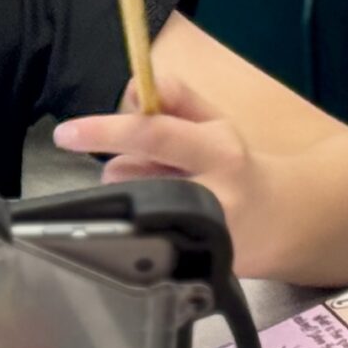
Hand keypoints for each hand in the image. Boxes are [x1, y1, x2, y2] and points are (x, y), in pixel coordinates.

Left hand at [53, 74, 280, 262]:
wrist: (281, 222)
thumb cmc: (236, 165)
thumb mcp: (214, 121)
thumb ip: (175, 98)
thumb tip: (136, 87)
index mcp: (218, 152)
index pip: (153, 135)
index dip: (105, 132)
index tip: (65, 134)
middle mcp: (210, 194)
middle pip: (125, 173)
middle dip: (127, 164)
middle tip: (159, 167)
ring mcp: (196, 234)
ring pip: (124, 200)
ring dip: (134, 191)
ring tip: (169, 193)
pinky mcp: (184, 260)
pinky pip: (133, 228)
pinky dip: (142, 217)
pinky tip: (169, 217)